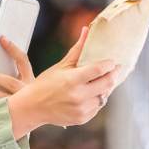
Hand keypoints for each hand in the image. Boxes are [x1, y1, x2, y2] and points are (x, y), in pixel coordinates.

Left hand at [0, 35, 35, 112]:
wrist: (40, 121)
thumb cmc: (28, 98)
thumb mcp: (26, 85)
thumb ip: (14, 73)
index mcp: (31, 81)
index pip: (23, 61)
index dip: (13, 49)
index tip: (2, 38)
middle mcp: (28, 93)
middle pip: (9, 82)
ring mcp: (22, 108)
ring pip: (2, 99)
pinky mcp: (13, 119)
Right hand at [4, 26, 119, 138]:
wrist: (33, 107)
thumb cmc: (46, 84)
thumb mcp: (61, 66)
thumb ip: (77, 49)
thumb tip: (87, 30)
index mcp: (72, 80)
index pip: (99, 69)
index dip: (109, 64)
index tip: (111, 61)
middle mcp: (78, 96)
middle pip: (108, 83)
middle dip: (114, 74)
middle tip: (115, 69)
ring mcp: (81, 109)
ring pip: (105, 96)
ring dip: (107, 87)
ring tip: (104, 79)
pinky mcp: (82, 118)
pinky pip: (98, 106)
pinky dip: (98, 98)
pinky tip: (93, 92)